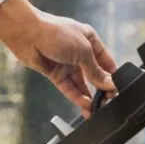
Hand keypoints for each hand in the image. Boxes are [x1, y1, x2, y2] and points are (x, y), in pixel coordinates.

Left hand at [0, 0, 115, 112]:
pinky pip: (68, 87)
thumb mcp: (82, 51)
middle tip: (107, 103)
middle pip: (93, 75)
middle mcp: (79, 52)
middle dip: (101, 89)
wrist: (27, 34)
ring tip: (96, 110)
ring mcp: (66, 63)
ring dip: (88, 97)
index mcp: (90, 40)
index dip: (111, 76)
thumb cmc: (56, 33)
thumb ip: (95, 71)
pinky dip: (76, 96)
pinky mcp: (54, 73)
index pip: (105, 61)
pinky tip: (85, 104)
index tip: (117, 89)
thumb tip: (109, 84)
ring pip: (80, 84)